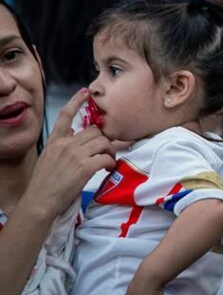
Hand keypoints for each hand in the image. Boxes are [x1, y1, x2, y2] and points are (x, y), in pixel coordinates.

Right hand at [27, 89, 115, 216]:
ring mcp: (74, 155)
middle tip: (107, 151)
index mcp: (54, 141)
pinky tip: (107, 169)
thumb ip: (62, 146)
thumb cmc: (45, 184)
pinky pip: (106, 158)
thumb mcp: (49, 158)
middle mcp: (64, 145)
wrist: (39, 202)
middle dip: (104, 140)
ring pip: (103, 142)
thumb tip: (75, 136)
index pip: (65, 115)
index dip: (76, 101)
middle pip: (95, 131)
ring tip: (108, 161)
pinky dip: (111, 163)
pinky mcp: (84, 168)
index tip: (85, 92)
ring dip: (110, 151)